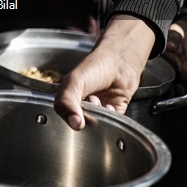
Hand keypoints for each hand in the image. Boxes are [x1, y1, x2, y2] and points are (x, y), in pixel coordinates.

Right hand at [55, 15, 153, 129]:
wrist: (121, 61)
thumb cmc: (94, 67)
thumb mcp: (74, 81)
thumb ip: (67, 102)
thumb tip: (75, 124)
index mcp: (67, 97)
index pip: (65, 115)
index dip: (71, 116)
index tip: (77, 114)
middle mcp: (81, 105)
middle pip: (82, 122)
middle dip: (87, 113)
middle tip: (90, 99)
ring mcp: (97, 109)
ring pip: (97, 124)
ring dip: (100, 113)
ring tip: (100, 100)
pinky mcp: (113, 113)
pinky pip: (111, 124)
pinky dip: (111, 115)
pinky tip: (110, 105)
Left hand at [164, 20, 186, 114]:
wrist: (174, 32)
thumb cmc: (178, 34)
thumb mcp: (176, 34)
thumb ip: (174, 40)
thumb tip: (170, 47)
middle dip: (183, 100)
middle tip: (170, 98)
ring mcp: (182, 75)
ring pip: (181, 92)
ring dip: (174, 96)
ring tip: (165, 92)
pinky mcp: (174, 75)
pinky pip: (172, 87)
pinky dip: (168, 91)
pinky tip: (160, 89)